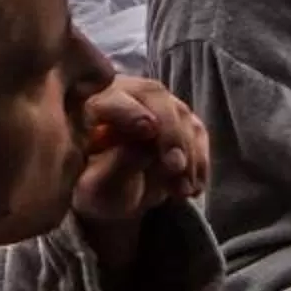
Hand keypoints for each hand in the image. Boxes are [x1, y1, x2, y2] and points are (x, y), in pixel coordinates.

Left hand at [71, 74, 208, 230]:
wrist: (116, 196)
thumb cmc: (96, 190)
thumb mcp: (98, 189)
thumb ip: (115, 167)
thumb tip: (146, 148)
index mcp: (91, 105)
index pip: (112, 99)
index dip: (131, 112)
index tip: (149, 130)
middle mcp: (124, 93)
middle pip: (154, 96)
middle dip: (169, 131)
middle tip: (176, 165)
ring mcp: (155, 103)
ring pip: (180, 113)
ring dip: (188, 152)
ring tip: (182, 190)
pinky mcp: (179, 118)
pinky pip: (196, 131)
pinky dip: (199, 160)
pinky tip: (193, 188)